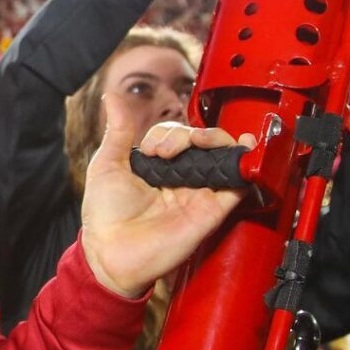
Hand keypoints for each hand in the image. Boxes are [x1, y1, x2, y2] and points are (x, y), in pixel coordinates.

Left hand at [80, 98, 253, 297]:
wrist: (112, 253)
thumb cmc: (105, 215)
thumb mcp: (107, 164)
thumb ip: (118, 131)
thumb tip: (112, 96)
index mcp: (157, 166)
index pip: (176, 135)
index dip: (167, 134)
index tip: (151, 150)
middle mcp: (179, 178)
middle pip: (201, 141)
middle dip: (191, 134)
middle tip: (167, 151)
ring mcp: (197, 192)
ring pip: (221, 155)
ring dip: (217, 139)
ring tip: (201, 142)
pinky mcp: (212, 209)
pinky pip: (237, 184)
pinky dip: (244, 164)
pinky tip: (244, 147)